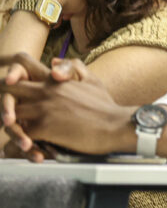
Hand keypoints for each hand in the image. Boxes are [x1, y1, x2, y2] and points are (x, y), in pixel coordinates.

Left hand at [1, 52, 131, 158]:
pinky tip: (28, 145)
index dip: (11, 70)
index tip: (8, 80)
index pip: (23, 64)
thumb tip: (54, 62)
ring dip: (11, 122)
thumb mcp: (92, 79)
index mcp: (56, 79)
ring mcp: (43, 108)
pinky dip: (21, 141)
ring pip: (9, 114)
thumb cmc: (105, 105)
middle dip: (4, 98)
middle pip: (7, 88)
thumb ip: (74, 68)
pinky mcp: (43, 128)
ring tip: (16, 129)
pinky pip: (20, 134)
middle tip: (7, 110)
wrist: (115, 125)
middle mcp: (46, 90)